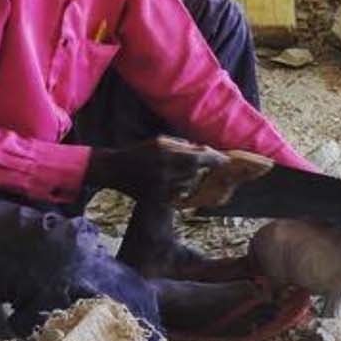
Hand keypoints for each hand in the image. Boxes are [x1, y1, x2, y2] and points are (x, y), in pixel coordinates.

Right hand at [86, 138, 224, 201]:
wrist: (115, 170)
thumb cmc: (140, 152)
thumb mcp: (160, 141)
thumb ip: (183, 145)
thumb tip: (204, 149)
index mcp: (166, 155)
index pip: (199, 158)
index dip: (215, 159)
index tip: (225, 160)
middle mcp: (165, 172)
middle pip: (195, 173)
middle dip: (201, 169)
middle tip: (204, 166)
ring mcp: (160, 187)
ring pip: (188, 185)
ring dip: (190, 179)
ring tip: (177, 172)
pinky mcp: (156, 198)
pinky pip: (177, 195)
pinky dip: (180, 190)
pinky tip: (171, 183)